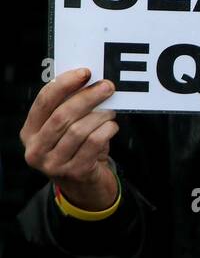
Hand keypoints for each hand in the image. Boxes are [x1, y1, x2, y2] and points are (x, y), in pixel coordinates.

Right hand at [20, 68, 119, 210]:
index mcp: (29, 132)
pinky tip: (112, 127)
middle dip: (88, 97)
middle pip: (62, 116)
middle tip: (107, 86)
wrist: (83, 185)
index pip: (43, 102)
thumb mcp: (64, 130)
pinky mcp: (74, 172)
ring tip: (111, 111)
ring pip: (79, 130)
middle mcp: (36, 149)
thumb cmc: (76, 148)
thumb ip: (69, 108)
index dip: (64, 84)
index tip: (85, 73)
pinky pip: (94, 144)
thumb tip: (90, 80)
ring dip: (100, 116)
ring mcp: (53, 164)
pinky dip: (107, 131)